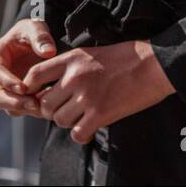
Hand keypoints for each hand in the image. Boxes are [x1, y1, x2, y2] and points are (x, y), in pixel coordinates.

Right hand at [0, 18, 57, 117]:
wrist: (33, 42)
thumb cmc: (31, 32)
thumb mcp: (35, 27)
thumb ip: (41, 37)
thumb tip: (49, 52)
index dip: (7, 82)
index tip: (24, 88)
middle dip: (14, 102)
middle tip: (34, 104)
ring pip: (5, 107)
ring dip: (23, 109)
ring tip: (43, 107)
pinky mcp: (11, 97)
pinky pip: (17, 109)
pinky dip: (29, 110)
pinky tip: (46, 107)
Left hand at [23, 40, 176, 143]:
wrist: (155, 64)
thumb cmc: (128, 57)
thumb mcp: (93, 53)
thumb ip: (71, 67)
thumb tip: (54, 86)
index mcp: (72, 59)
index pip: (34, 75)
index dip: (31, 89)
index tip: (38, 95)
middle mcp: (75, 77)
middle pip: (45, 104)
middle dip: (53, 110)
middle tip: (67, 109)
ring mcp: (87, 96)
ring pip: (59, 120)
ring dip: (69, 122)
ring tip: (82, 116)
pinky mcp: (100, 114)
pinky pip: (77, 133)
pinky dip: (82, 133)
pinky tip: (91, 126)